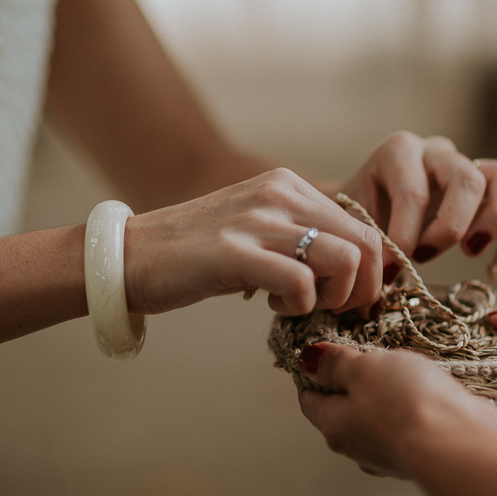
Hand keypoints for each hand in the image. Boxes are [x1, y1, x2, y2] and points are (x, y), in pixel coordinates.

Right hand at [123, 168, 382, 316]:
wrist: (126, 256)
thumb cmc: (194, 254)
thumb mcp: (256, 229)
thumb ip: (300, 238)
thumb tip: (353, 269)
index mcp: (288, 186)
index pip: (365, 226)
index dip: (370, 272)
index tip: (349, 298)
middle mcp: (279, 193)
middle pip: (367, 243)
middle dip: (363, 289)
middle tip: (330, 309)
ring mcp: (257, 221)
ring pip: (346, 260)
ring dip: (334, 298)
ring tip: (302, 306)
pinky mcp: (234, 253)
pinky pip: (302, 283)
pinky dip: (300, 307)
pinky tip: (273, 307)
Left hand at [296, 343, 496, 477]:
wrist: (462, 443)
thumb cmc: (406, 404)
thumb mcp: (362, 369)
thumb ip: (335, 364)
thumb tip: (307, 361)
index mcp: (334, 427)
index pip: (309, 399)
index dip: (311, 373)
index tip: (320, 352)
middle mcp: (358, 447)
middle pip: (343, 410)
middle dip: (351, 382)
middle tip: (364, 353)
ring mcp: (391, 454)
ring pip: (377, 418)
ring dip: (384, 394)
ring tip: (401, 368)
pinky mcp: (422, 452)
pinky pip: (407, 424)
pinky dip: (411, 407)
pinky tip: (427, 389)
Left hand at [337, 132, 496, 276]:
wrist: (363, 206)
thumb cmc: (358, 219)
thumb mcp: (353, 227)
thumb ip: (365, 252)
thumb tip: (377, 299)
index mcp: (398, 152)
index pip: (414, 193)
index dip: (403, 238)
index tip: (390, 274)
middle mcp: (438, 151)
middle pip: (467, 179)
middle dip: (450, 228)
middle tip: (424, 257)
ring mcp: (471, 163)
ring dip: (495, 218)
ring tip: (471, 251)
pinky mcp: (494, 183)